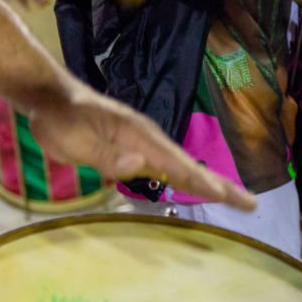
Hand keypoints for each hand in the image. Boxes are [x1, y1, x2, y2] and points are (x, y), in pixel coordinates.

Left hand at [28, 85, 255, 210]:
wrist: (51, 98)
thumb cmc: (60, 119)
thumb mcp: (75, 139)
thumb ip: (106, 154)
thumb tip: (141, 166)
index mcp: (139, 136)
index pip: (176, 163)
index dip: (200, 181)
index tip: (224, 195)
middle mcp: (149, 139)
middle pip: (190, 166)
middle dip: (221, 185)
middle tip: (250, 203)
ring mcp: (145, 144)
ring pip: (183, 168)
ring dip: (210, 183)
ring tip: (235, 199)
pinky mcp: (136, 150)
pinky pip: (169, 168)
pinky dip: (190, 179)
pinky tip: (197, 187)